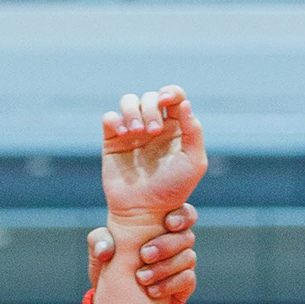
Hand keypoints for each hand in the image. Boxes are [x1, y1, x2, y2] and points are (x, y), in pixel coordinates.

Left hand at [88, 204, 196, 303]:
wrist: (113, 303)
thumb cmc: (109, 268)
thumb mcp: (100, 252)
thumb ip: (99, 240)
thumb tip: (105, 248)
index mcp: (161, 225)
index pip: (183, 214)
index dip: (182, 216)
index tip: (168, 223)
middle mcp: (176, 243)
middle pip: (187, 236)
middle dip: (167, 244)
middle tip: (144, 255)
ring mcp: (182, 265)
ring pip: (188, 258)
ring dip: (164, 267)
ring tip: (141, 278)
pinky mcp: (183, 287)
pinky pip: (187, 280)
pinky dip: (169, 285)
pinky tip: (151, 291)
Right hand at [101, 85, 206, 232]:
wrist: (144, 212)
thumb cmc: (172, 191)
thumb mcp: (193, 163)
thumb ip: (194, 132)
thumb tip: (185, 104)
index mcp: (175, 127)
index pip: (174, 96)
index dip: (171, 92)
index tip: (167, 101)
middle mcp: (154, 125)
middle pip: (151, 97)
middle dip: (151, 108)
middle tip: (153, 132)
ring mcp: (133, 131)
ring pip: (129, 101)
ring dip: (133, 110)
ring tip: (136, 132)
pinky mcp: (113, 140)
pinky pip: (110, 117)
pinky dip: (115, 119)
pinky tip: (123, 134)